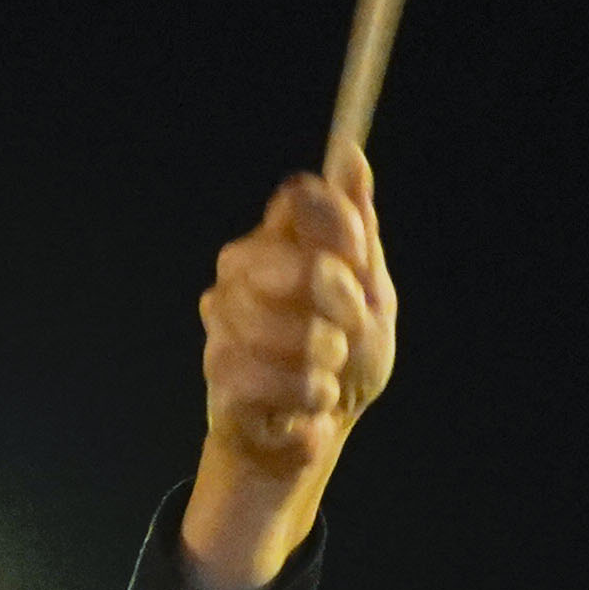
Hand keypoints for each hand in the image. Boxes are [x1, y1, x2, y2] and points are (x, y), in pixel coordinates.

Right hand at [182, 154, 394, 589]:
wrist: (319, 432)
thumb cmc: (344, 359)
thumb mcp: (370, 293)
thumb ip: (357, 229)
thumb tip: (353, 157)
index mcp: (281, 240)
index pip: (299, 198)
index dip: (338, 228)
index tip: (359, 257)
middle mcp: (241, 269)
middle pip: (297, 264)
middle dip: (340, 307)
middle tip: (348, 332)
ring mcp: (224, 321)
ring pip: (286, 331)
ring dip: (324, 365)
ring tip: (325, 376)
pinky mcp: (218, 374)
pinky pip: (268, 381)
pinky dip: (305, 401)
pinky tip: (306, 406)